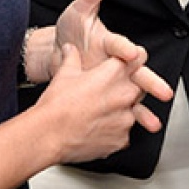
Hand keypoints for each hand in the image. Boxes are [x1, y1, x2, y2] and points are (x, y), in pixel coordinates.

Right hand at [34, 45, 151, 163]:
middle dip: (128, 88)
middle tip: (108, 93)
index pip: (139, 57)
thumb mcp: (64, 74)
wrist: (48, 136)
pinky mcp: (122, 139)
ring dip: (121, 112)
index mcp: (114, 73)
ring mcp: (126, 119)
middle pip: (140, 86)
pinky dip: (114, 131)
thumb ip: (72, 58)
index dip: (134, 60)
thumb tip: (70, 49)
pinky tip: (98, 129)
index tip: (131, 63)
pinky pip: (124, 133)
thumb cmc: (56, 106)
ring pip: (133, 111)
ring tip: (99, 115)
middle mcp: (125, 94)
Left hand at [49, 0, 172, 128]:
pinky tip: (138, 130)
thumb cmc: (71, 30)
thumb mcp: (80, 7)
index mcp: (110, 42)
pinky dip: (130, 120)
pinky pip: (121, 108)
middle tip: (163, 90)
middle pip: (136, 72)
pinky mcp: (106, 95)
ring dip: (145, 107)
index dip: (124, 48)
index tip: (131, 52)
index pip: (119, 45)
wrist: (55, 56)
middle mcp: (115, 63)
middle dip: (148, 81)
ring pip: (134, 93)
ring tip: (154, 120)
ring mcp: (112, 80)